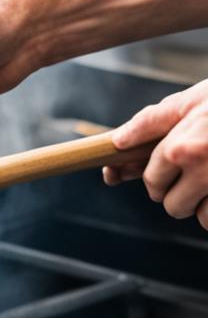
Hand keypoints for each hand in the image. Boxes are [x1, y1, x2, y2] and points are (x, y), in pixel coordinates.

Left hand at [105, 79, 207, 228]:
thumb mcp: (194, 100)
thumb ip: (153, 121)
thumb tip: (118, 141)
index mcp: (182, 147)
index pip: (153, 181)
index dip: (159, 179)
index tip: (168, 174)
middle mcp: (204, 168)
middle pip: (173, 206)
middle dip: (181, 196)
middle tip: (200, 175)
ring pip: (203, 217)